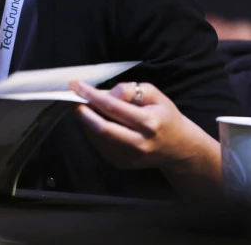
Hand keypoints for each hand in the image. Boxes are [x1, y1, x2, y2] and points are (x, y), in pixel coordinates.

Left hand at [70, 80, 221, 197]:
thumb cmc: (165, 117)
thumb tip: (106, 92)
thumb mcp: (155, 96)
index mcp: (148, 123)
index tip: (75, 85)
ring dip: (85, 121)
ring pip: (96, 137)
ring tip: (86, 107)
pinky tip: (95, 121)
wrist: (178, 149)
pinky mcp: (120, 164)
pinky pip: (98, 145)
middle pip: (101, 128)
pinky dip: (92, 131)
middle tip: (72, 99)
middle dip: (82, 112)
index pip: (113, 107)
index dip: (91, 95)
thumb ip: (130, 90)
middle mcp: (137, 143)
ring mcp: (128, 157)